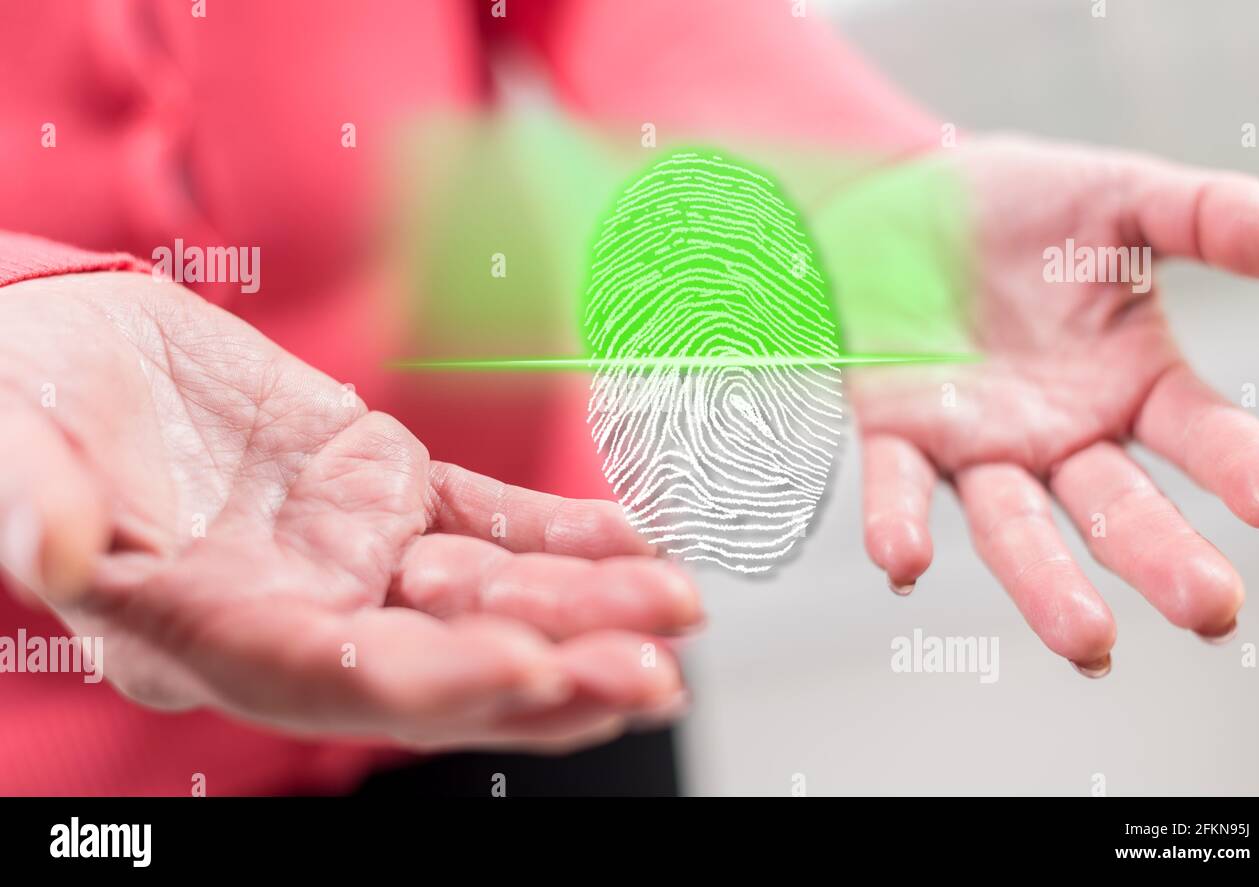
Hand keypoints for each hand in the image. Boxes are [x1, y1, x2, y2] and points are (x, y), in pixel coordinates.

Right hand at [0, 271, 699, 750]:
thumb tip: (62, 551)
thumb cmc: (22, 407)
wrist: (61, 350)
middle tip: (648, 675)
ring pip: (484, 590)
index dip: (431, 681)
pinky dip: (558, 531)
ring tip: (675, 607)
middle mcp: (294, 608)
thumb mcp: (9, 450)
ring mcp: (349, 551)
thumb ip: (37, 504)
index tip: (528, 666)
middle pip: (438, 659)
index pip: (328, 677)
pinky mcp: (381, 486)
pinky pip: (484, 519)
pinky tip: (631, 540)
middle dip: (547, 670)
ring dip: (581, 601)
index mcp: (199, 629)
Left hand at [853, 137, 1258, 674]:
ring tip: (1087, 642)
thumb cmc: (1020, 204)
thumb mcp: (1121, 199)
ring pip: (1016, 526)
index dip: (1243, 470)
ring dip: (1046, 582)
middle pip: (1119, 509)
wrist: (906, 190)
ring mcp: (978, 443)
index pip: (1201, 438)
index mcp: (1131, 384)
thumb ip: (1206, 216)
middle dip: (1162, 559)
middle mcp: (1060, 435)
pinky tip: (905, 562)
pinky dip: (899, 523)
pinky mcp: (897, 428)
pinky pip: (897, 484)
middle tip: (1210, 611)